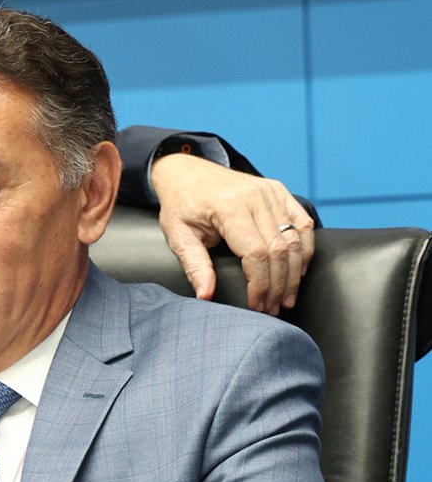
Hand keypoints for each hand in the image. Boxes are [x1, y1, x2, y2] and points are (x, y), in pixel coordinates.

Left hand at [151, 154, 313, 314]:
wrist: (186, 172)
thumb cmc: (181, 205)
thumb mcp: (178, 235)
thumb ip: (194, 266)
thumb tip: (206, 296)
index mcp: (229, 207)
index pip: (257, 253)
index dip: (261, 284)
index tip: (256, 305)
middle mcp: (255, 197)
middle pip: (279, 250)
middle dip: (279, 285)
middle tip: (273, 309)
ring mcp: (270, 192)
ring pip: (295, 239)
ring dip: (294, 273)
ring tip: (286, 298)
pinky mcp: (279, 191)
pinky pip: (303, 223)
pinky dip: (304, 249)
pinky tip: (297, 271)